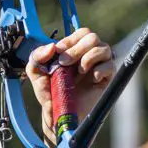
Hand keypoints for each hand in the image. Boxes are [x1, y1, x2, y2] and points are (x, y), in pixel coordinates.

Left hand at [25, 28, 115, 144]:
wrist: (59, 114)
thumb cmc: (50, 94)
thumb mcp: (36, 73)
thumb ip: (37, 56)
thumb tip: (51, 46)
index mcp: (74, 50)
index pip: (81, 33)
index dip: (70, 41)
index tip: (58, 56)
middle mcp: (89, 55)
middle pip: (93, 37)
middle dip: (78, 48)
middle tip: (65, 63)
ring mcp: (99, 67)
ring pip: (104, 48)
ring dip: (89, 57)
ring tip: (79, 71)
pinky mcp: (106, 79)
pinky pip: (110, 66)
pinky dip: (99, 70)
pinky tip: (90, 79)